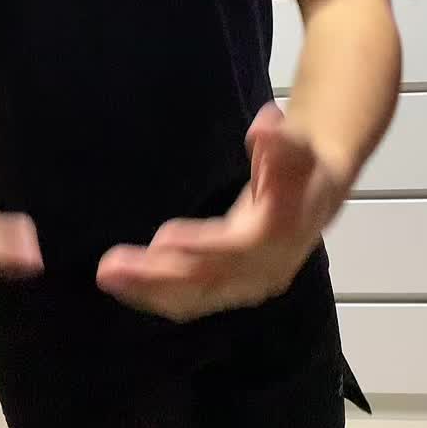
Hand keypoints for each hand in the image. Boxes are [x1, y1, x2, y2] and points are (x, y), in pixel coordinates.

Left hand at [96, 104, 347, 321]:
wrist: (319, 189)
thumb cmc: (304, 163)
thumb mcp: (300, 144)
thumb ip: (282, 140)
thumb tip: (265, 126)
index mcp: (283, 233)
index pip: (240, 247)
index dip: (202, 246)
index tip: (161, 239)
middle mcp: (266, 268)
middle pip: (209, 278)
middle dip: (159, 275)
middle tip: (110, 265)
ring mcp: (247, 284)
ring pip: (195, 297)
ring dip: (148, 290)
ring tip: (107, 276)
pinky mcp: (231, 288)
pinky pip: (190, 301)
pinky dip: (154, 296)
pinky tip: (123, 286)